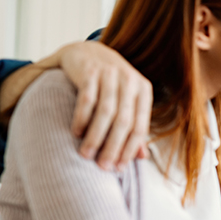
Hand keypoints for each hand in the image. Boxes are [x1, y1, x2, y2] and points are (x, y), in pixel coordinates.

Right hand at [58, 41, 152, 169]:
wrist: (88, 51)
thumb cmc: (111, 84)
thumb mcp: (128, 101)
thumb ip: (135, 126)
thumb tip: (142, 157)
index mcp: (144, 91)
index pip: (140, 127)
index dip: (130, 150)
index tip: (119, 168)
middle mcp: (130, 81)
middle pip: (124, 122)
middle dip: (113, 147)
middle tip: (102, 167)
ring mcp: (110, 74)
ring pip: (106, 112)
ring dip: (96, 136)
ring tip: (86, 155)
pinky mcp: (90, 71)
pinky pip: (87, 99)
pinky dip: (82, 118)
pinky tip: (76, 133)